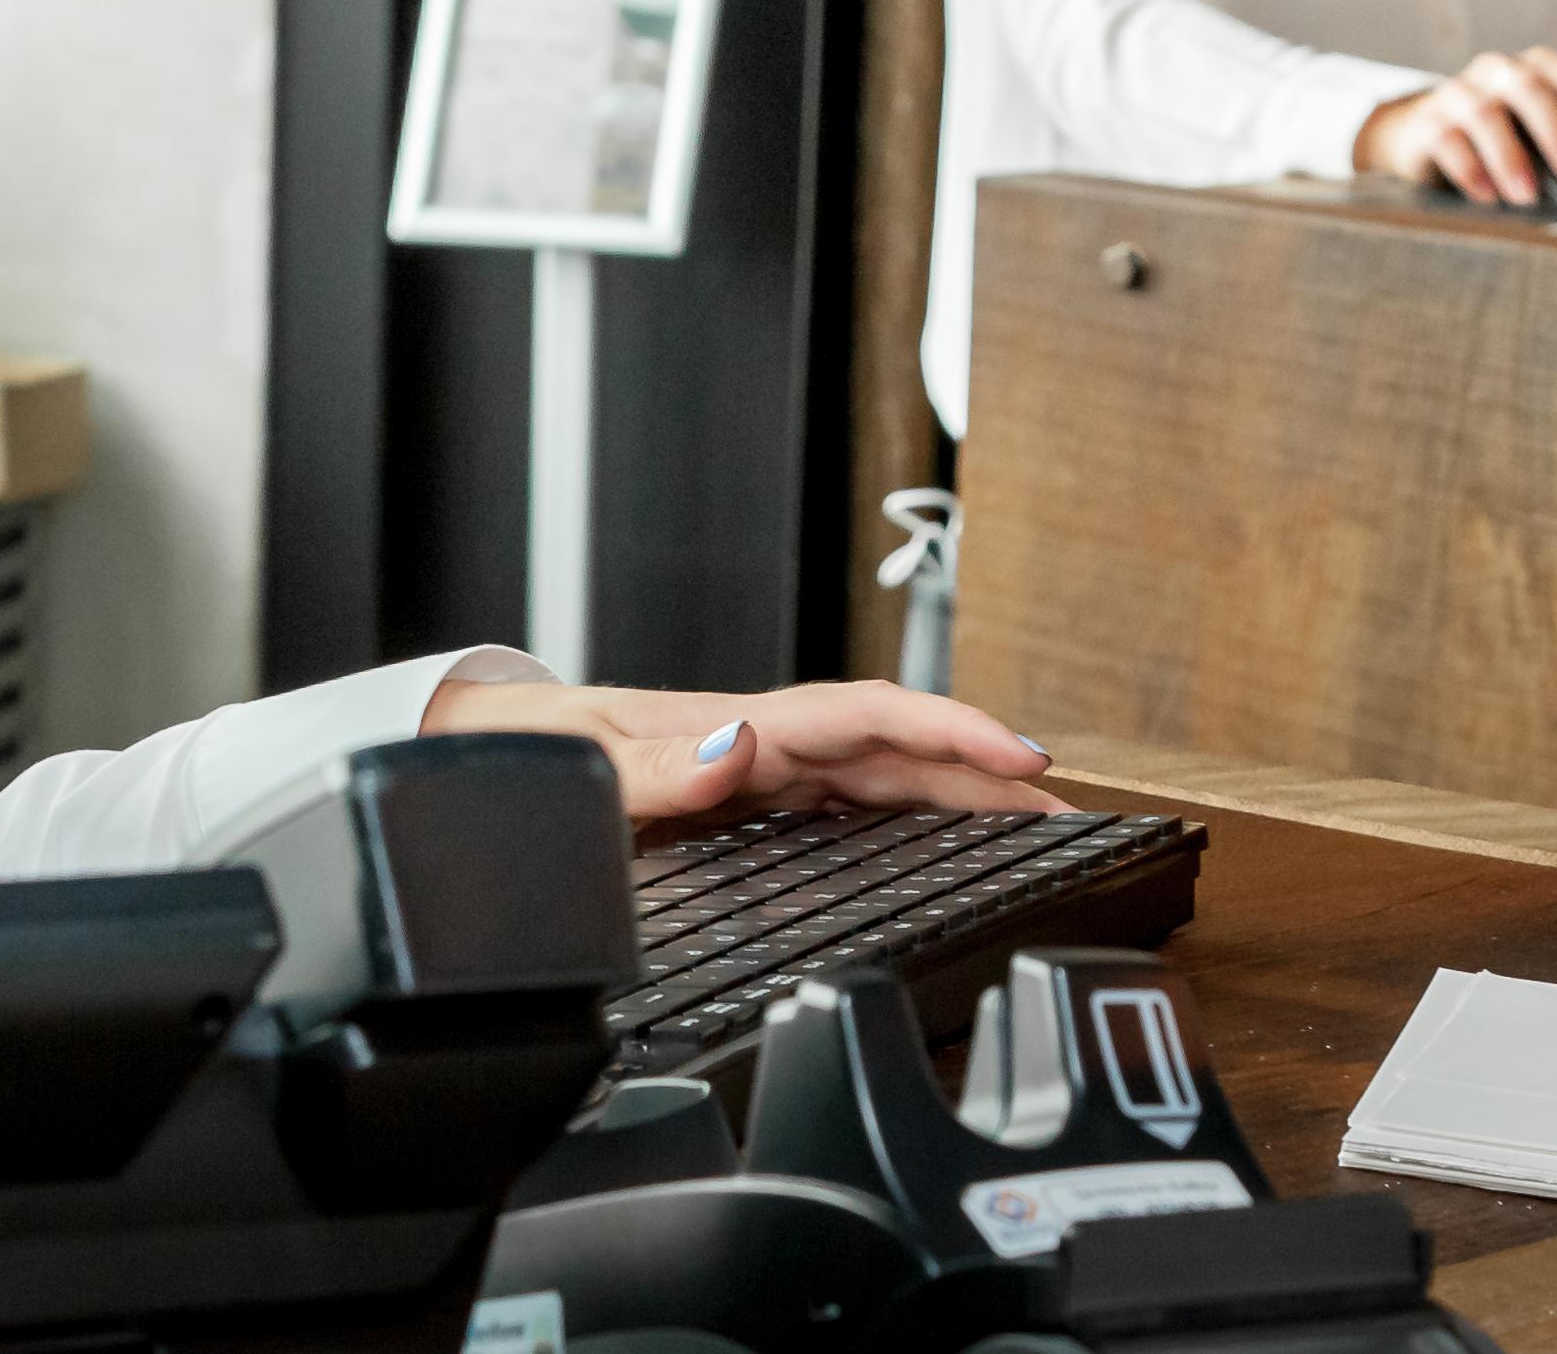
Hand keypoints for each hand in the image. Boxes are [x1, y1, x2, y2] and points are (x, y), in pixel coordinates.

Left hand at [421, 675, 1066, 820]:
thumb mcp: (579, 757)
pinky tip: (946, 838)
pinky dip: (914, 812)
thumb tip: (739, 748)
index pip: (869, 719)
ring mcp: (763, 770)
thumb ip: (656, 765)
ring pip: (885, 774)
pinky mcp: (752, 799)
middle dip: (986, 770)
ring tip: (1040, 827)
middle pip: (899, 748)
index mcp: (739, 727)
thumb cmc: (526, 746)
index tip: (1023, 761)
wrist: (481, 749)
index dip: (952, 736)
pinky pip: (853, 800)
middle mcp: (763, 743)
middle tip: (1075, 813)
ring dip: (963, 793)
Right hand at [1353, 47, 1556, 204]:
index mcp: (1541, 70)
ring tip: (1526, 196)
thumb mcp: (1542, 138)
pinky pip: (1446, 139)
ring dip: (1510, 156)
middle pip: (1534, 88)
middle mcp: (1500, 71)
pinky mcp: (1425, 121)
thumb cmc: (1498, 139)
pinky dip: (1470, 169)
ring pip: (1485, 112)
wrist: (1424, 138)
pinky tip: (1487, 196)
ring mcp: (1459, 92)